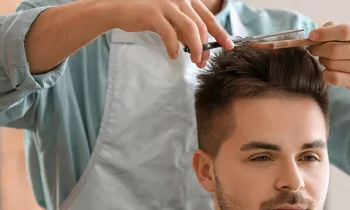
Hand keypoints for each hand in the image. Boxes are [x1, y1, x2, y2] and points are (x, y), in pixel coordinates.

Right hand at [101, 0, 233, 65]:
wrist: (120, 10)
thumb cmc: (147, 16)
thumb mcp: (171, 21)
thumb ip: (185, 30)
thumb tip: (200, 47)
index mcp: (186, 0)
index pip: (208, 18)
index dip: (220, 33)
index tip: (228, 46)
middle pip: (201, 26)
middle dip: (205, 47)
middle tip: (203, 62)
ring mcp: (166, 4)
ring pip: (190, 29)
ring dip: (195, 48)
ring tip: (194, 61)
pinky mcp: (153, 13)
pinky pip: (169, 34)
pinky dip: (173, 47)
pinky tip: (173, 56)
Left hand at [308, 22, 349, 90]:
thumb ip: (335, 29)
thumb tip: (315, 35)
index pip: (344, 32)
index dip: (325, 34)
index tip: (311, 36)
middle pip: (334, 50)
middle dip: (318, 49)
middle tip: (313, 49)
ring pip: (332, 64)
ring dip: (323, 61)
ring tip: (325, 59)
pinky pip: (333, 78)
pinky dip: (325, 74)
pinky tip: (327, 71)